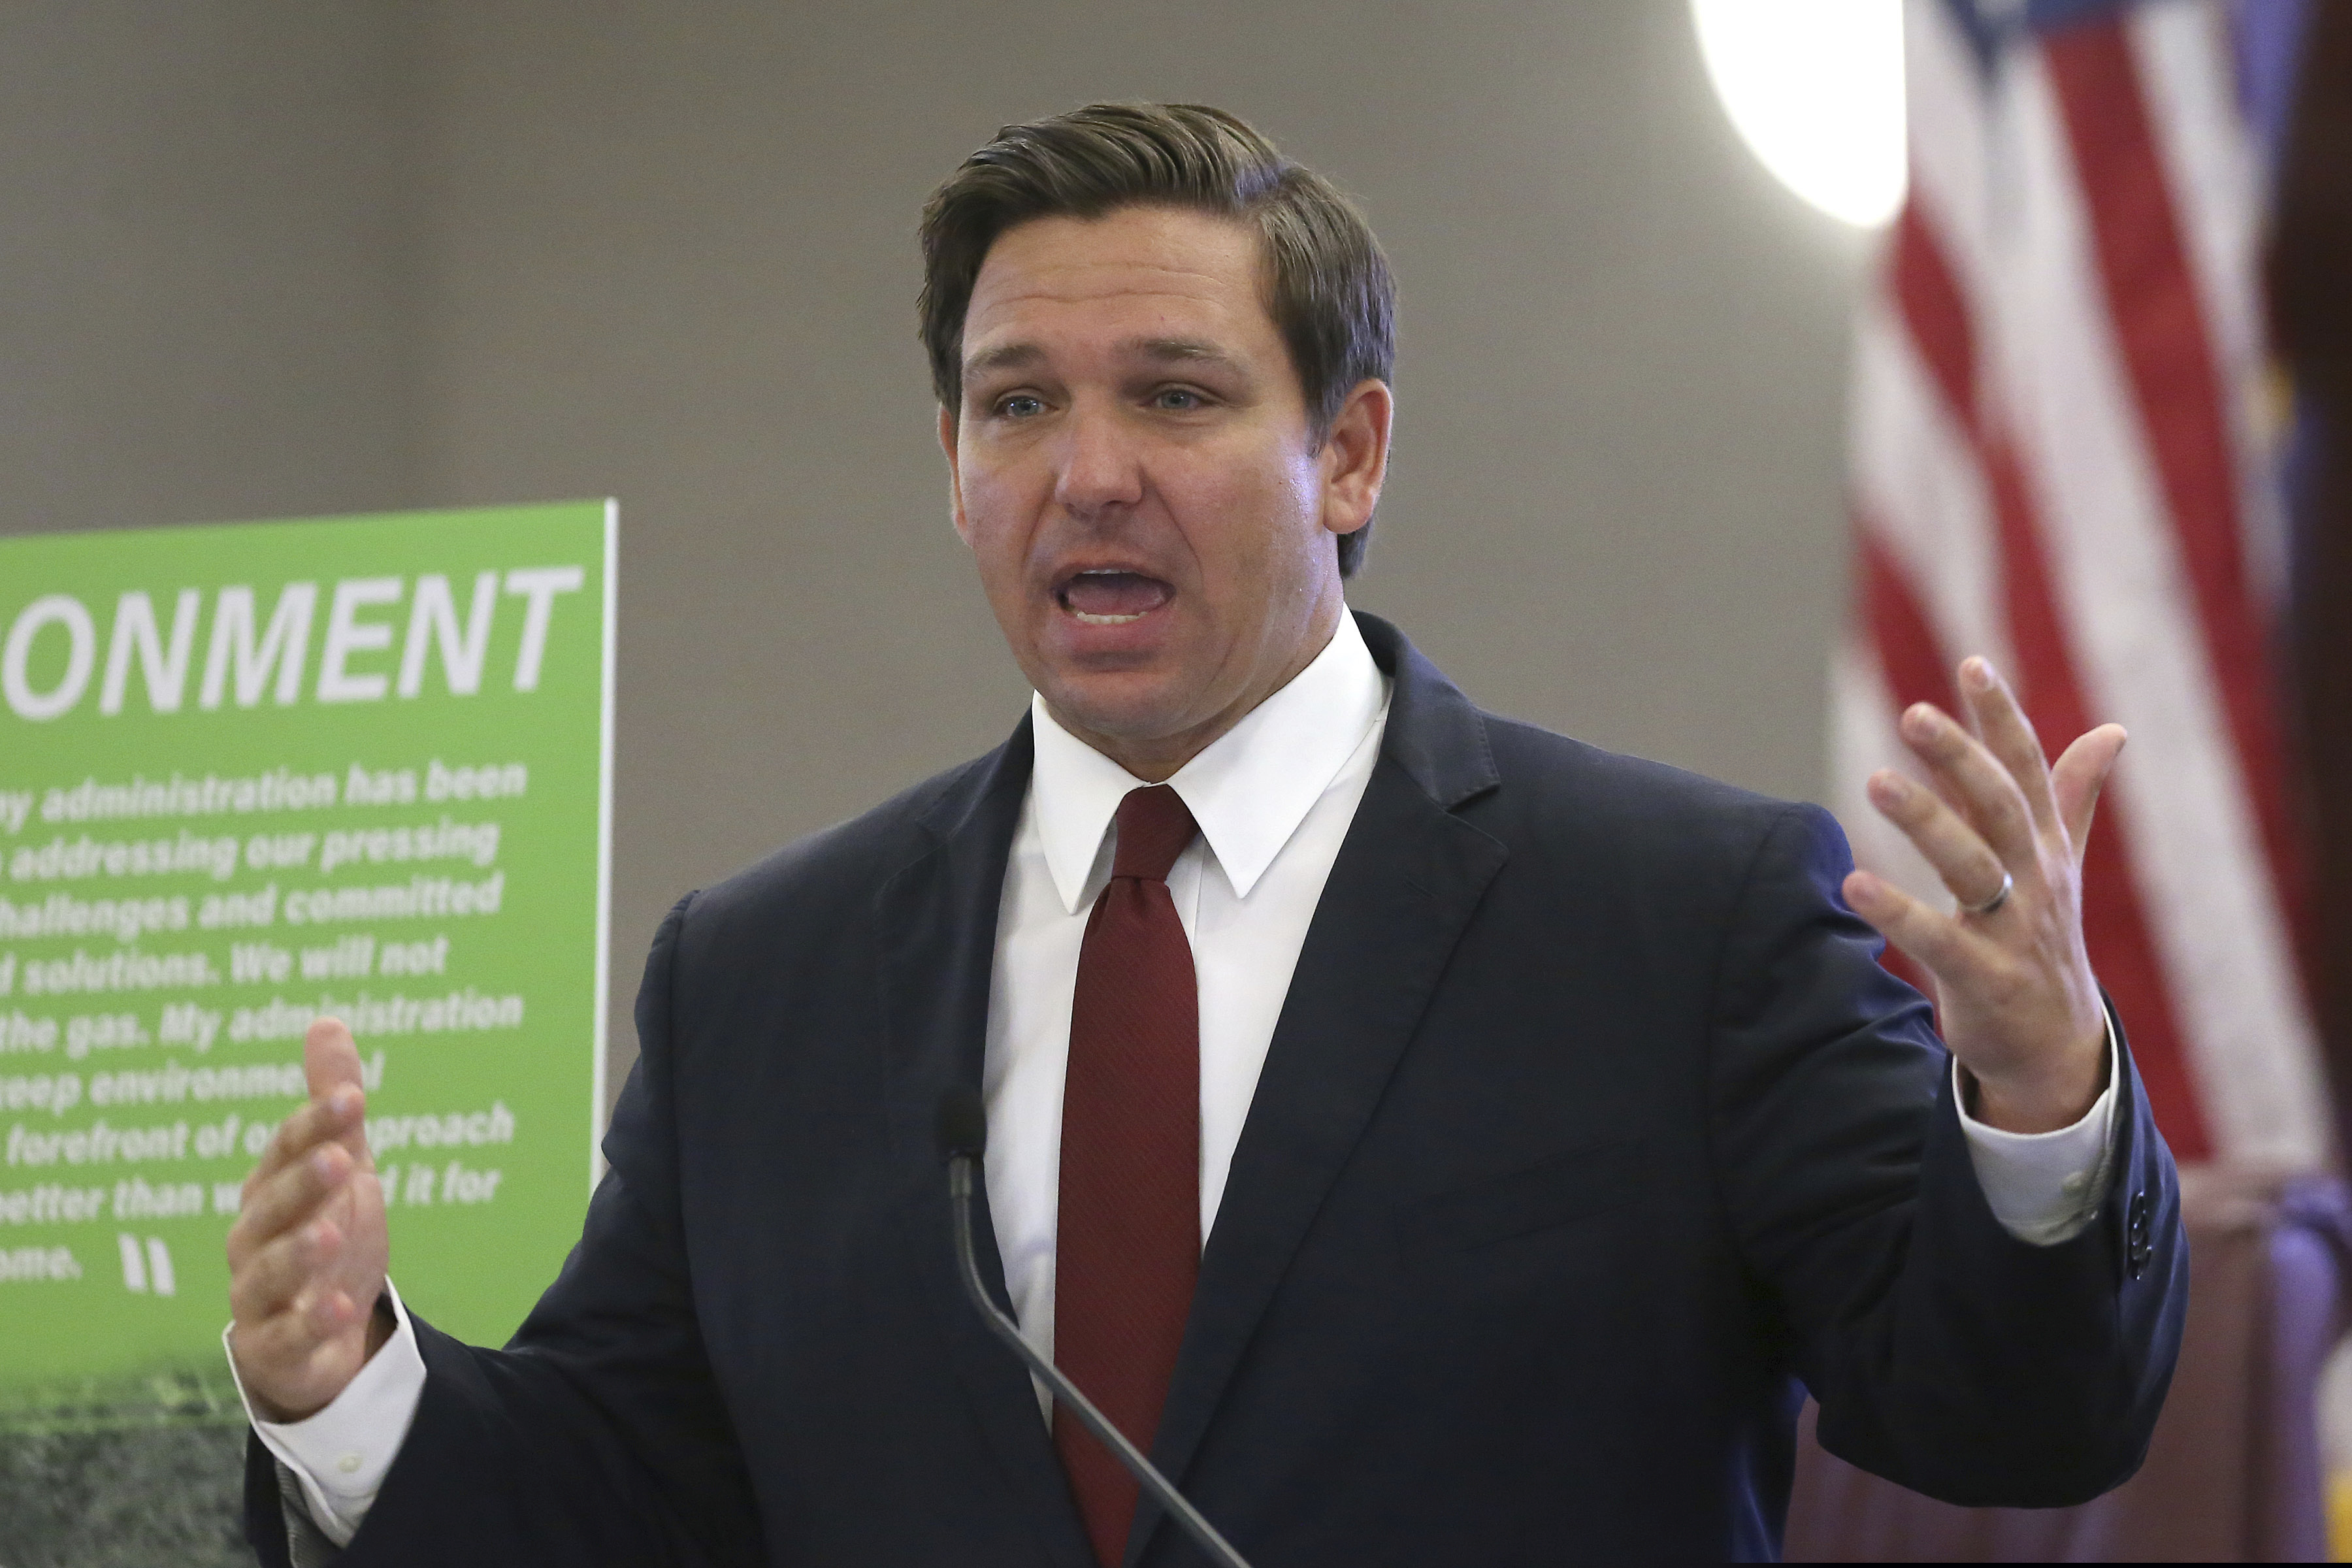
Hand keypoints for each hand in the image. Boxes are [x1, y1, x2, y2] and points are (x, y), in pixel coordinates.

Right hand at [225, 1017, 390, 1422]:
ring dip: (298, 1253)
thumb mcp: (341, 1165)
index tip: (353, 1098)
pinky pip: (286, 1337)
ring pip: (269, 1274)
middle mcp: (256, 1241)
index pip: (286, 1151)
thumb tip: (327, 1020)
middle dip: (301, 1182)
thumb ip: (332, 1102)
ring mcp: (262, 1296)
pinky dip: (311, 1324)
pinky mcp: (277, 1347)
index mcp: (272, 1192)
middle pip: (271, 1209)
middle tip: (340, 1157)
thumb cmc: (326, 1233)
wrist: (322, 1329)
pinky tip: (340, 1308)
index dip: (316, 1124)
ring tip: (331, 1232)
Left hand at [1842, 657, 2123, 1133]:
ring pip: (1973, 866)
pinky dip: (1898, 913)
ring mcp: (2015, 930)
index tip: (1971, 663)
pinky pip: (1940, 942)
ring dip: (1927, 822)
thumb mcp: (2061, 863)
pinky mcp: (1987, 980)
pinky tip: (1853, 885)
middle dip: (1963, 758)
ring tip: (1876, 781)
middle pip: (2001, 806)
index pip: (2028, 769)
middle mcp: (2035, 879)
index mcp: (2045, 846)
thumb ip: (2074, 796)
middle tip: (1913, 713)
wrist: (2056, 1046)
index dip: (2001, 717)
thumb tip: (2112, 730)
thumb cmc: (2044, 941)